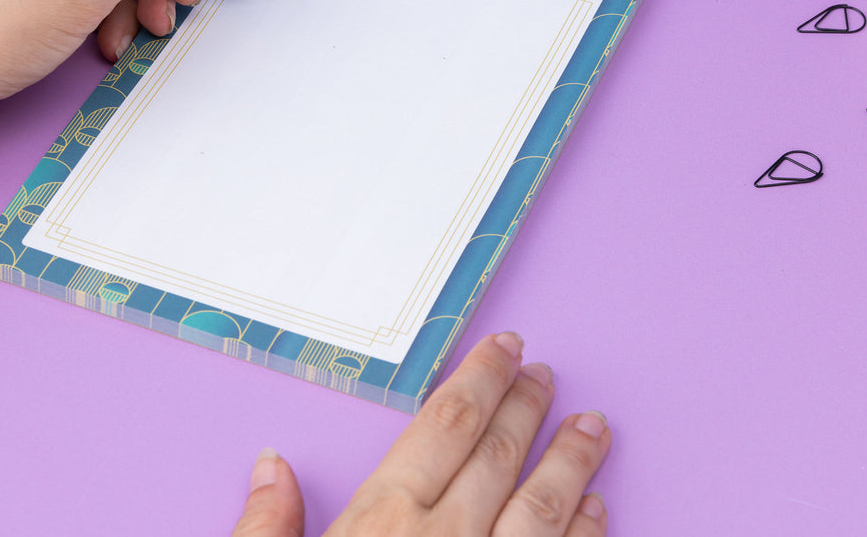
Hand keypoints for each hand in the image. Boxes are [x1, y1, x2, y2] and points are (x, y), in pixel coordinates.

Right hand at [231, 334, 611, 535]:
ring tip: (595, 427)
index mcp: (382, 522)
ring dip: (573, 461)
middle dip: (527, 407)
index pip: (443, 427)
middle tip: (548, 374)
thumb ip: (267, 530)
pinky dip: (586, 533)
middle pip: (499, 454)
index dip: (478, 380)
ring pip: (544, 506)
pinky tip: (599, 509)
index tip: (504, 348)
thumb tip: (273, 466)